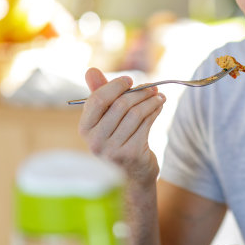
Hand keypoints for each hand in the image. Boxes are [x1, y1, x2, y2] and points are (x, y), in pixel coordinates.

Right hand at [78, 68, 165, 187]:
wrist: (133, 174)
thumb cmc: (118, 140)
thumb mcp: (106, 119)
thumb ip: (99, 94)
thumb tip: (90, 70)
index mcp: (85, 129)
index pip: (97, 100)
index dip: (115, 86)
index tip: (130, 80)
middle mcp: (95, 141)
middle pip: (120, 105)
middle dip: (139, 93)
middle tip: (152, 87)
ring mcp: (113, 150)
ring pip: (136, 114)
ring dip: (151, 101)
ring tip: (158, 96)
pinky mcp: (131, 154)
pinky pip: (146, 124)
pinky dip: (155, 111)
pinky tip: (159, 106)